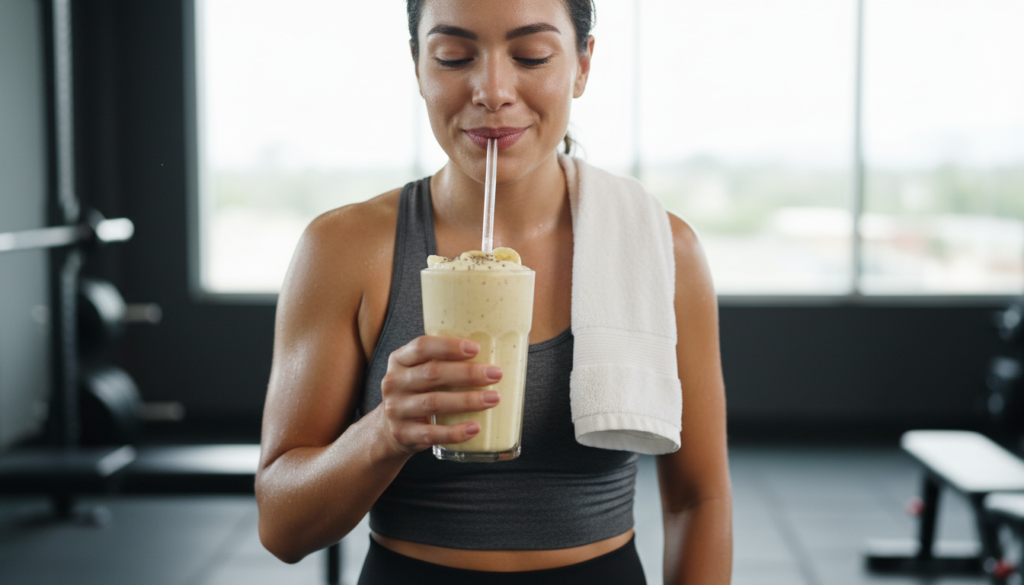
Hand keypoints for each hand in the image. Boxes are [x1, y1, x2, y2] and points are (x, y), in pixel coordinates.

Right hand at [378, 336, 501, 455]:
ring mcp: (396, 410)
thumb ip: (443, 362)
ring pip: (434, 403)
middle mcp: (394, 382)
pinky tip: (475, 428)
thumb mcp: (419, 372)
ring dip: (467, 400)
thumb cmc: (417, 393)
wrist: (389, 430)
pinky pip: (432, 434)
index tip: (476, 349)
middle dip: (468, 373)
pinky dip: (455, 432)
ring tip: (494, 399)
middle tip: (496, 374)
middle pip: (432, 373)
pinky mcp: (403, 434)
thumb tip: (492, 353)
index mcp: (399, 360)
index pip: (422, 346)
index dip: (449, 347)